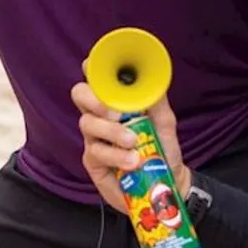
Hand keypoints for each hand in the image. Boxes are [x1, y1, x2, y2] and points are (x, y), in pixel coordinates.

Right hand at [73, 81, 189, 206]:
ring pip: (87, 123)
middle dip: (94, 99)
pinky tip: (131, 161)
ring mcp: (94, 138)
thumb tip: (154, 79)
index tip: (93, 66)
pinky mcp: (93, 161)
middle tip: (116, 112)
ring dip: (111, 131)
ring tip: (133, 142)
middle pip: (80, 94)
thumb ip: (157, 101)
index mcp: (116, 100)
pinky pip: (96, 151)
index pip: (97, 78)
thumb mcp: (165, 122)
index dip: (92, 69)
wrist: (167, 182)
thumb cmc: (162, 148)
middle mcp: (100, 115)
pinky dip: (115, 155)